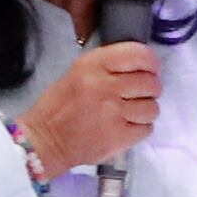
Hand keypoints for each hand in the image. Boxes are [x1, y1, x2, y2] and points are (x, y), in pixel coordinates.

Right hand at [16, 42, 160, 178]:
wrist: (44, 141)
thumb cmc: (60, 107)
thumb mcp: (78, 73)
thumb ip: (109, 67)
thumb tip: (143, 66)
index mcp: (92, 65)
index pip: (140, 55)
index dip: (151, 63)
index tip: (150, 70)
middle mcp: (104, 86)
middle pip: (151, 83)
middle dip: (148, 90)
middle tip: (134, 96)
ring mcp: (113, 112)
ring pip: (152, 107)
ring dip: (144, 112)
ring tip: (125, 114)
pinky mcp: (119, 136)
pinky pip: (147, 128)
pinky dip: (139, 129)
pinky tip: (123, 127)